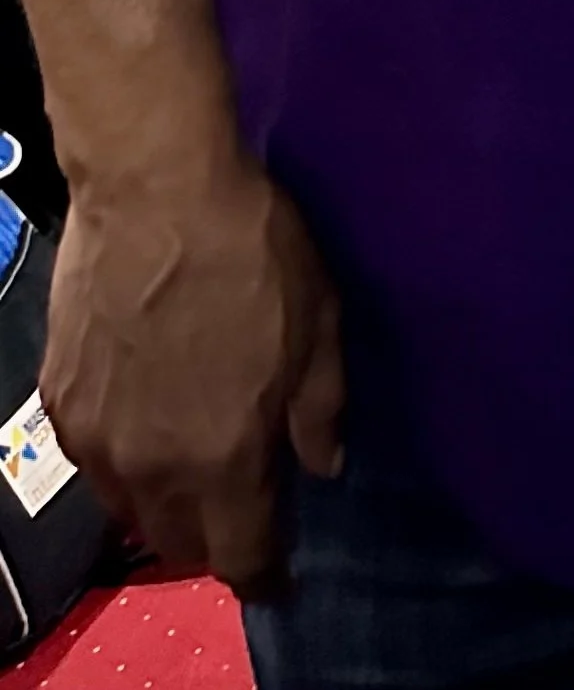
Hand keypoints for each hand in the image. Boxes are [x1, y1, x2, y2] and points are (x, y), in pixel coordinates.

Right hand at [41, 151, 343, 592]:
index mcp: (223, 458)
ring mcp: (96, 437)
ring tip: (197, 461)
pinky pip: (95, 458)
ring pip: (131, 507)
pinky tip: (150, 413)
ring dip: (167, 501)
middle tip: (245, 504)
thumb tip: (322, 465)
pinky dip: (126, 456)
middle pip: (180, 544)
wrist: (155, 188)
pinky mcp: (61, 399)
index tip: (281, 575)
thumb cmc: (251, 250)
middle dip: (216, 539)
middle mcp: (151, 467)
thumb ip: (320, 409)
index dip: (266, 576)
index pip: (242, 557)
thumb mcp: (319, 325)